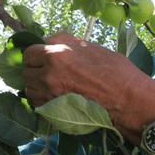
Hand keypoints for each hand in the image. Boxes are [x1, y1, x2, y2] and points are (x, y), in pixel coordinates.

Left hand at [22, 31, 154, 134]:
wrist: (128, 99)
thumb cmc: (116, 70)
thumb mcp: (91, 47)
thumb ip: (67, 44)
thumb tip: (52, 41)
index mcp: (57, 54)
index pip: (29, 52)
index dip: (36, 55)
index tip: (43, 58)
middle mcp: (49, 73)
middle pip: (26, 72)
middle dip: (35, 72)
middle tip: (49, 73)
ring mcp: (50, 95)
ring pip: (30, 91)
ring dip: (38, 88)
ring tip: (54, 88)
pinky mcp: (54, 113)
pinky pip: (38, 107)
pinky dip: (44, 103)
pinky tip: (58, 100)